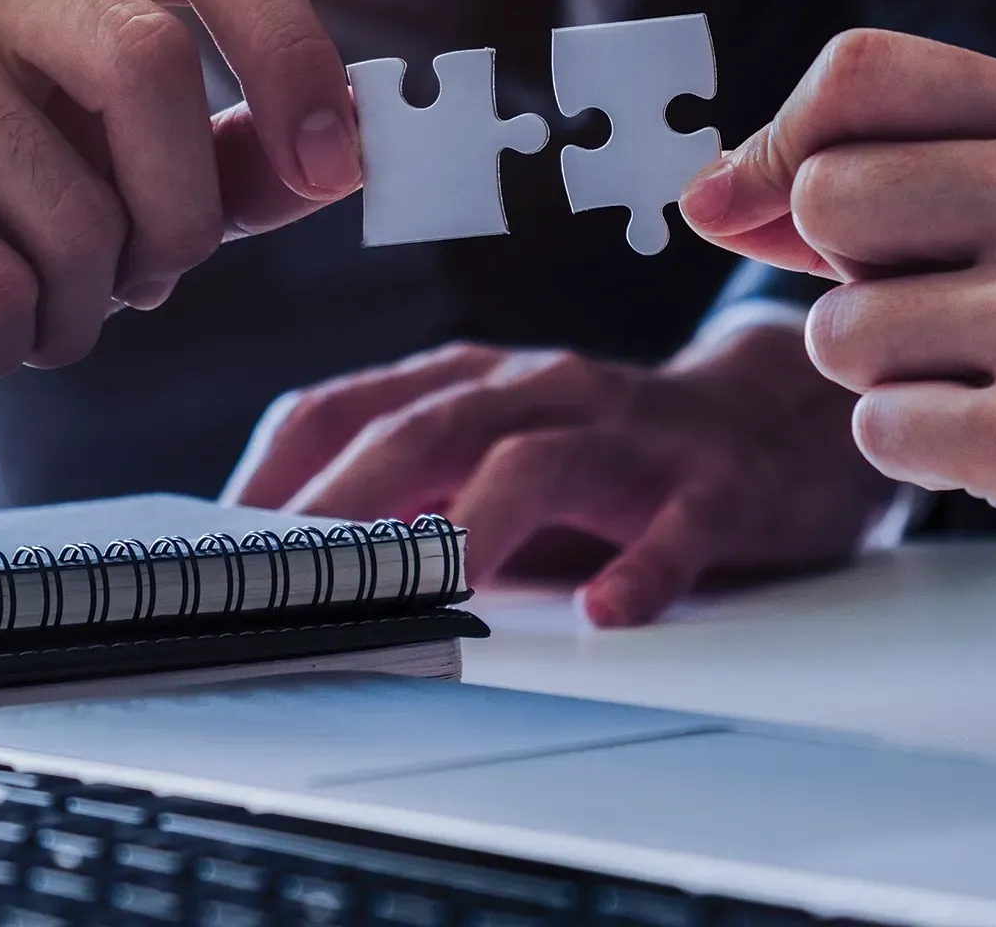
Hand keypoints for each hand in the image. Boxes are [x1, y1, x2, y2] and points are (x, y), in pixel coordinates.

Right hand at [0, 0, 359, 422]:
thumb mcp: (116, 178)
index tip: (329, 165)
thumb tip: (353, 149)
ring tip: (24, 306)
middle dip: (178, 216)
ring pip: (72, 207)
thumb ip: (231, 163)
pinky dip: (1, 340)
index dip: (293, 51)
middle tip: (145, 279)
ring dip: (81, 307)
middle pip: (148, 65)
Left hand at [221, 327, 897, 626]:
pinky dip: (641, 566)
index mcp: (473, 383)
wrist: (781, 421)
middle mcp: (541, 391)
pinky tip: (607, 613)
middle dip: (343, 501)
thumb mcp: (499, 457)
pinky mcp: (716, 486)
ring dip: (472, 526)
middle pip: (425, 430)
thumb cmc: (616, 453)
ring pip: (538, 462)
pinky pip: (678, 526)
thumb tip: (287, 568)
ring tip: (424, 590)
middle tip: (280, 578)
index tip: (214, 547)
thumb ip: (413, 494)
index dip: (277, 473)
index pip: (346, 405)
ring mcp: (629, 434)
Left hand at [680, 29, 995, 671]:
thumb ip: (858, 194)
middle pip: (826, 195)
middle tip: (939, 313)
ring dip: (878, 376)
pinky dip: (912, 449)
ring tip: (979, 380)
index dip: (774, 143)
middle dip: (844, 274)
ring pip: (837, 327)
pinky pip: (876, 427)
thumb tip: (703, 196)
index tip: (745, 206)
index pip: (858, 71)